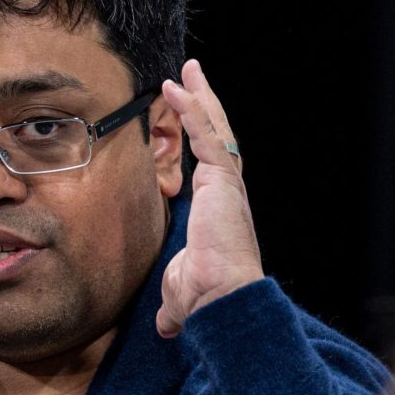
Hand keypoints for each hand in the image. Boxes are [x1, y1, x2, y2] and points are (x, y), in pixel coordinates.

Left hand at [156, 59, 263, 337]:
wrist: (223, 299)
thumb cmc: (207, 298)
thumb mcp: (179, 294)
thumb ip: (173, 303)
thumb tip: (167, 326)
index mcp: (219, 209)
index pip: (210, 162)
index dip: (201, 135)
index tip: (191, 112)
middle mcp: (227, 192)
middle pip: (218, 136)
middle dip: (205, 103)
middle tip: (193, 74)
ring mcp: (226, 184)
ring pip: (215, 129)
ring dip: (201, 96)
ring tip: (189, 68)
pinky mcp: (222, 182)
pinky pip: (207, 136)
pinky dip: (193, 109)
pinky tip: (178, 86)